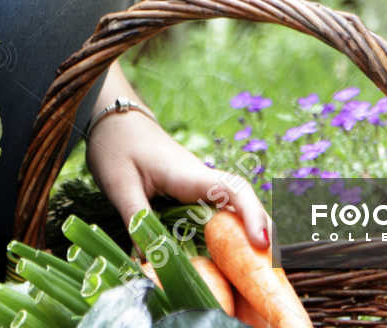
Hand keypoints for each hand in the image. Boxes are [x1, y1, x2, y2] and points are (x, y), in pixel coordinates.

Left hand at [84, 105, 273, 250]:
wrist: (114, 119)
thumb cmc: (116, 146)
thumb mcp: (120, 186)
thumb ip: (137, 221)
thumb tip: (150, 263)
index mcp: (188, 174)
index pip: (232, 191)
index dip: (252, 216)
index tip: (262, 244)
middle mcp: (202, 178)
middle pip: (244, 201)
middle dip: (262, 230)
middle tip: (272, 268)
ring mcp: (199, 184)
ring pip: (235, 206)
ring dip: (249, 232)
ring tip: (261, 268)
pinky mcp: (192, 191)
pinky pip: (219, 210)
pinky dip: (231, 230)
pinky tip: (230, 256)